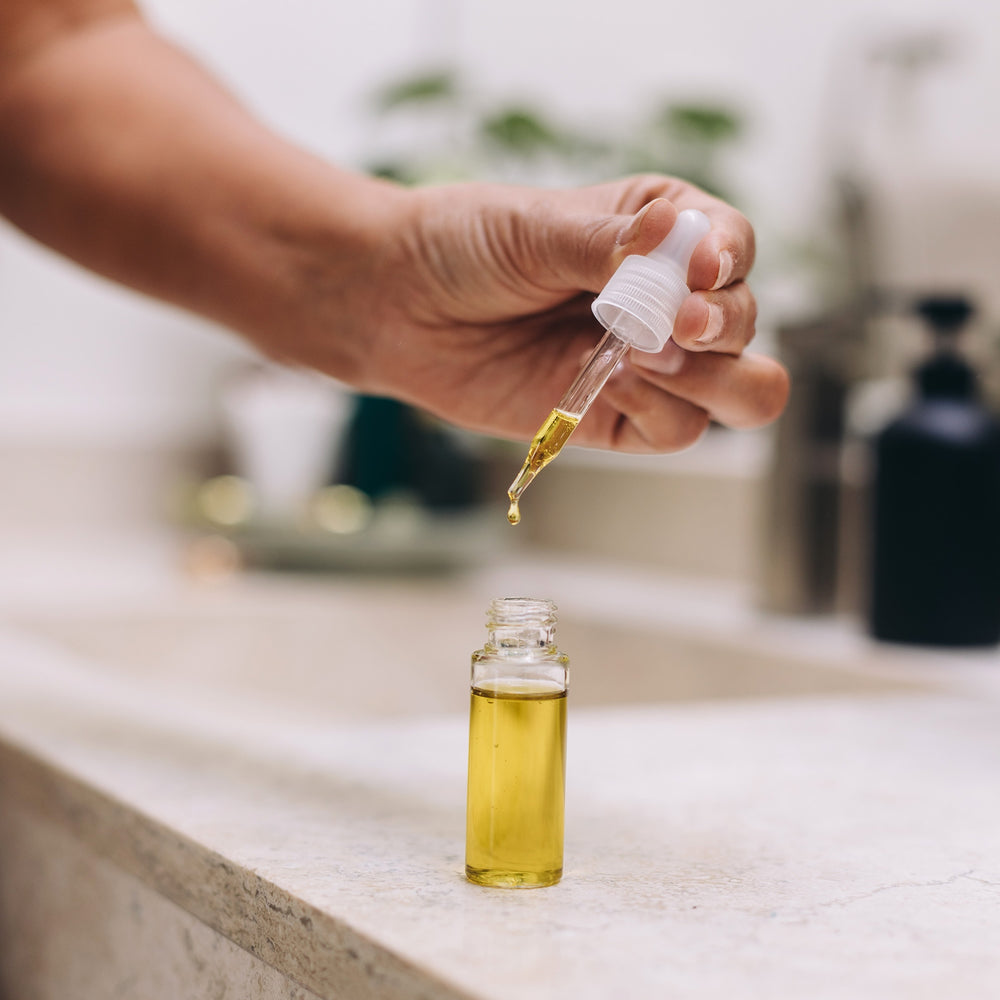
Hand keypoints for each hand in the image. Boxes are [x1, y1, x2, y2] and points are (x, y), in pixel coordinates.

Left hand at [353, 175, 787, 450]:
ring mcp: (649, 365)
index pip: (733, 246)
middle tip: (673, 323)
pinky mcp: (620, 419)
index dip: (729, 260)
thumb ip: (612, 245)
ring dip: (709, 377)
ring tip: (642, 356)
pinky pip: (680, 431)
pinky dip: (662, 411)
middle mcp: (667, 301)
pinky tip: (612, 385)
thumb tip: (681, 239)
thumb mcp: (539, 228)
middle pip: (747, 324)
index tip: (699, 269)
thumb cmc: (465, 247)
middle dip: (724, 325)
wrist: (399, 307)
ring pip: (740, 390)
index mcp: (662, 234)